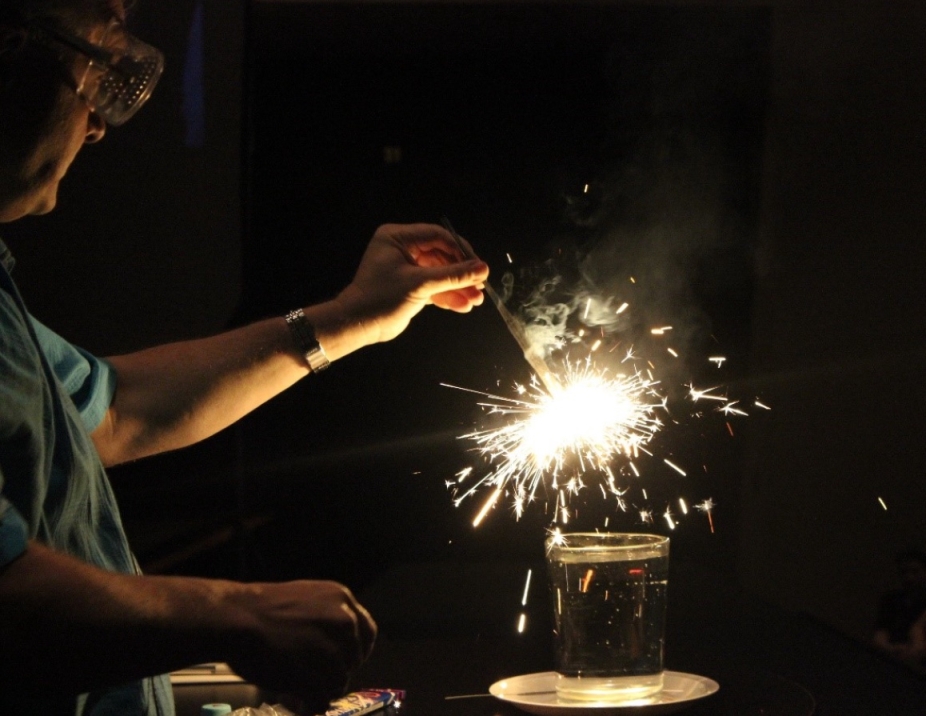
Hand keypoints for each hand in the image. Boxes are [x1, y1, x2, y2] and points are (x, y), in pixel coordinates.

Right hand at [227, 580, 376, 713]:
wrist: (235, 618)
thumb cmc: (260, 610)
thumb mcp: (306, 601)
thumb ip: (327, 618)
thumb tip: (338, 645)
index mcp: (342, 599)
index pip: (367, 633)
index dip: (354, 651)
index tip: (342, 660)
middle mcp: (344, 621)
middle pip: (354, 660)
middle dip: (336, 670)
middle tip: (313, 675)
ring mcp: (332, 649)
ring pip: (340, 682)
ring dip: (322, 688)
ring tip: (300, 685)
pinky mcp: (317, 675)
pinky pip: (323, 699)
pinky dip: (312, 703)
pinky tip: (298, 698)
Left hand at [334, 223, 488, 344]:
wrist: (359, 326)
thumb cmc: (382, 298)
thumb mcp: (420, 284)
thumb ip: (453, 275)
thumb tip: (483, 268)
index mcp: (398, 238)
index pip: (438, 236)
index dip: (460, 250)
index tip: (478, 266)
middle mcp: (402, 249)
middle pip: (441, 256)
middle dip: (460, 273)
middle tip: (480, 285)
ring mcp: (406, 268)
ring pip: (439, 274)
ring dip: (457, 287)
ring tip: (477, 300)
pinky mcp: (410, 286)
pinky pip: (433, 287)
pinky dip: (447, 296)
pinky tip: (464, 305)